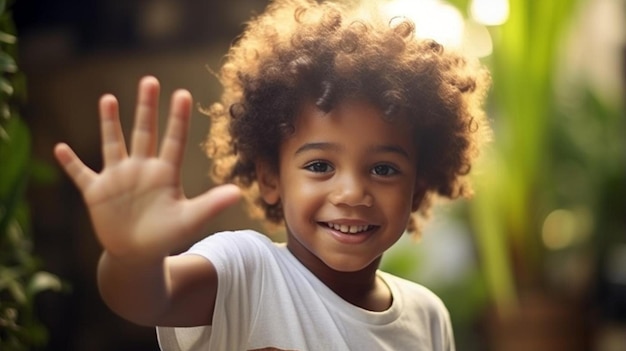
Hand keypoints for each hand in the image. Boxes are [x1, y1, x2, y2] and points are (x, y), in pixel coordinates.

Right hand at [54, 76, 240, 261]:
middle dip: (147, 108)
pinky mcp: (96, 192)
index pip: (174, 140)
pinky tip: (60, 148)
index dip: (178, 118)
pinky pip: (81, 173)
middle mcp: (141, 169)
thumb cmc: (166, 236)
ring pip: (113, 144)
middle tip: (150, 80)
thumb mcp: (190, 220)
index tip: (183, 94)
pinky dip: (70, 163)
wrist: (138, 254)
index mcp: (165, 173)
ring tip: (108, 99)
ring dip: (109, 123)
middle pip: (144, 132)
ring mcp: (118, 178)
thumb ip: (211, 205)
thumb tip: (238, 193)